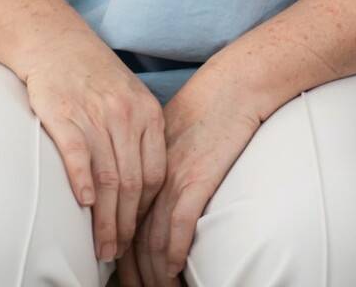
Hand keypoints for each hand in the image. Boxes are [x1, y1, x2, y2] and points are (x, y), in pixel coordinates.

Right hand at [18, 33, 167, 267]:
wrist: (54, 40)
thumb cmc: (92, 74)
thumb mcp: (129, 98)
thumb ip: (139, 135)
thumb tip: (142, 185)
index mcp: (147, 114)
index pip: (155, 173)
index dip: (147, 210)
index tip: (137, 234)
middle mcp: (125, 115)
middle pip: (132, 182)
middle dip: (126, 225)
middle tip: (117, 252)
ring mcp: (95, 114)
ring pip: (107, 176)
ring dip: (105, 218)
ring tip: (101, 246)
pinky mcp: (64, 113)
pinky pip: (78, 154)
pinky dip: (81, 182)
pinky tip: (82, 205)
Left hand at [127, 67, 273, 285]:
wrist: (234, 86)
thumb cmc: (208, 107)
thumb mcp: (171, 135)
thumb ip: (159, 163)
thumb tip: (156, 190)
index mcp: (141, 168)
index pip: (123, 221)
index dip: (121, 253)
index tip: (122, 274)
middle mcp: (151, 178)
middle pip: (132, 237)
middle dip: (132, 273)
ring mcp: (172, 180)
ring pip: (151, 239)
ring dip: (152, 274)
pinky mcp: (195, 179)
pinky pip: (178, 226)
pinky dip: (173, 253)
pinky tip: (173, 271)